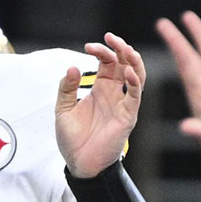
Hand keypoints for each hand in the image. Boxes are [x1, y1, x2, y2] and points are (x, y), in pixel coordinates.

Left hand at [56, 32, 144, 177]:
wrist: (79, 163)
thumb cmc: (72, 138)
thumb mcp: (63, 108)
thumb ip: (66, 88)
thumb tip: (71, 66)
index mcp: (101, 89)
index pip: (108, 62)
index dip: (102, 51)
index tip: (89, 46)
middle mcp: (114, 93)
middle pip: (125, 64)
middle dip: (121, 48)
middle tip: (111, 38)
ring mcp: (123, 104)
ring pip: (137, 76)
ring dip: (133, 61)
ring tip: (125, 49)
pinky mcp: (128, 117)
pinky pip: (135, 97)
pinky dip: (134, 83)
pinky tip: (128, 72)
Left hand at [157, 11, 200, 162]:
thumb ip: (200, 132)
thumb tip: (185, 127)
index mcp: (198, 91)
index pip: (183, 60)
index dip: (174, 42)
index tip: (161, 27)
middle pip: (191, 52)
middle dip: (179, 36)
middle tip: (163, 21)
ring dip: (199, 34)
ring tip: (187, 16)